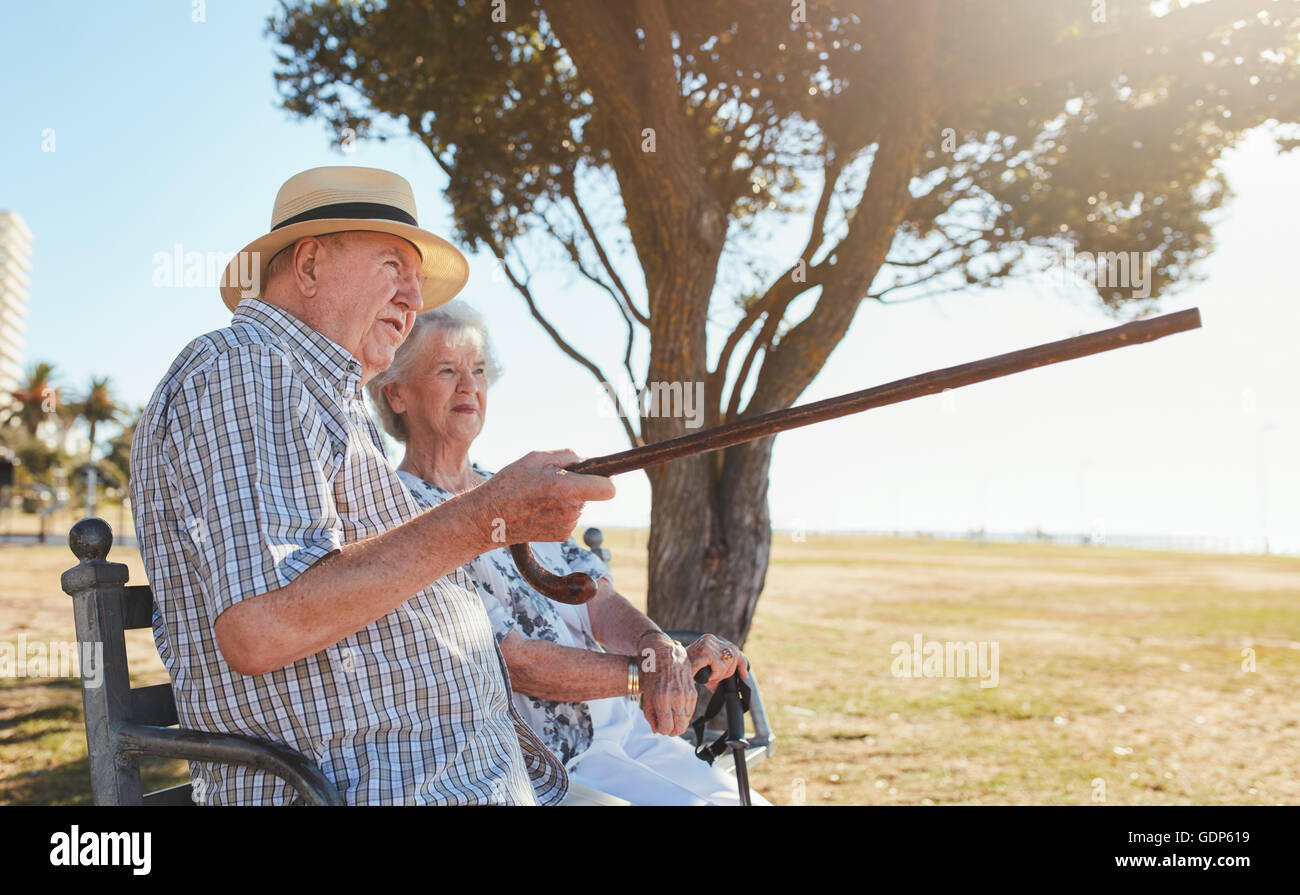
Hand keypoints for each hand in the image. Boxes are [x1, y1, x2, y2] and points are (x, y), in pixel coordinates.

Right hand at [471, 450, 614, 546]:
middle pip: (591, 493)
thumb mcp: (537, 458)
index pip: (609, 489)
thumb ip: (569, 456)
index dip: (605, 479)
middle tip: (550, 480)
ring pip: (580, 505)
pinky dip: (559, 511)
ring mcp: (568, 525)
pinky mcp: (562, 536)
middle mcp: (571, 510)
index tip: (597, 474)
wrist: (488, 519)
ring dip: (567, 498)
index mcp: (568, 488)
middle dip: (578, 484)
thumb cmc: (509, 484)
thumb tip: (588, 461)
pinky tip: (538, 508)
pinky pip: (570, 517)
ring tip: (539, 495)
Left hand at [636, 633, 696, 736]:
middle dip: (672, 730)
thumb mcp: (646, 696)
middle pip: (679, 728)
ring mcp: (686, 695)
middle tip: (665, 726)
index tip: (659, 726)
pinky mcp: (693, 692)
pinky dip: (684, 713)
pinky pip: (691, 710)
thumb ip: (651, 715)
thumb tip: (657, 730)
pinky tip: (676, 707)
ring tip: (670, 714)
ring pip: (686, 721)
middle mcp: (676, 699)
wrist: (664, 654)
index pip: (667, 728)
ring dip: (678, 721)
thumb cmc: (652, 674)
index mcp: (662, 700)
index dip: (662, 730)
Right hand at [686, 633, 748, 690]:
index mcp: (711, 640)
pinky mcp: (705, 651)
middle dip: (727, 671)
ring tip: (707, 674)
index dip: (741, 663)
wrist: (673, 672)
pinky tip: (704, 674)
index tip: (744, 674)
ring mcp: (707, 643)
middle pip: (734, 656)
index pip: (734, 649)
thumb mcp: (710, 669)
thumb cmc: (690, 672)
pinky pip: (719, 667)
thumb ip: (725, 669)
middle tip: (713, 676)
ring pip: (727, 663)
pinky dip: (714, 674)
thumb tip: (743, 675)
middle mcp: (710, 639)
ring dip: (719, 674)